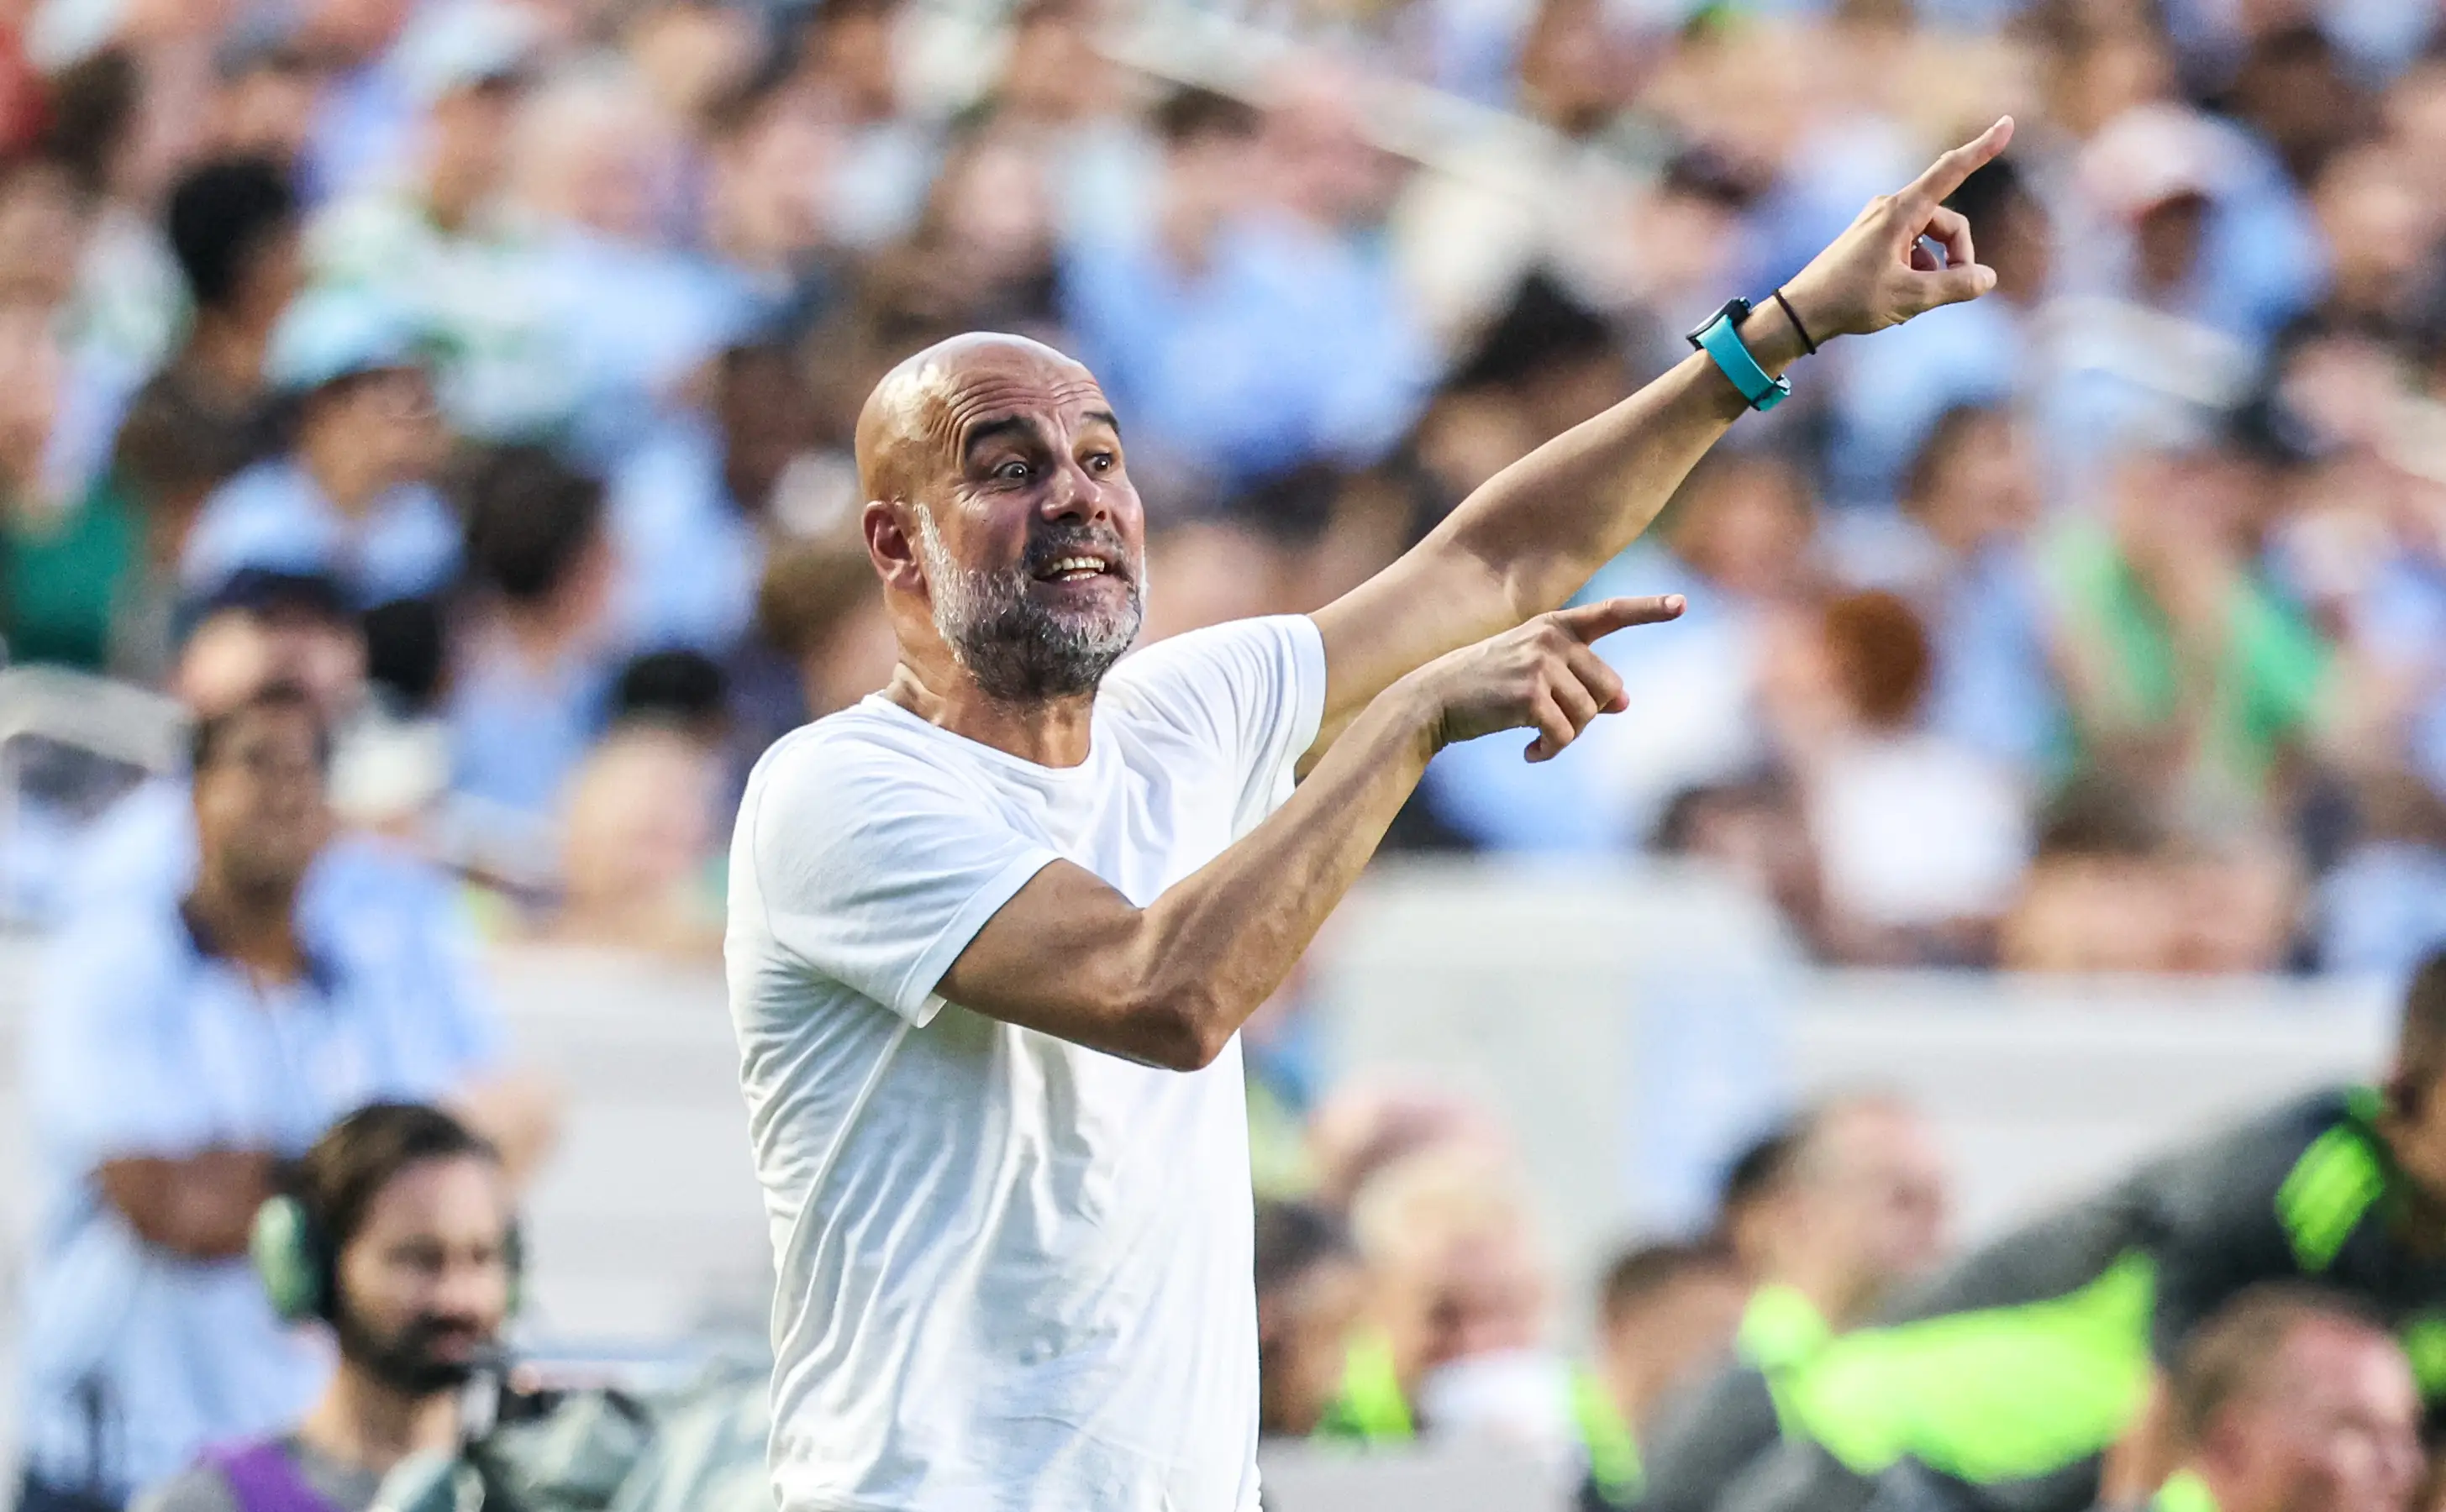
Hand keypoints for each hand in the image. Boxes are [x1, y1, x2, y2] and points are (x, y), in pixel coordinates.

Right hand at [1401, 595, 1684, 760]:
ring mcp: (1540, 665)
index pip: (1610, 613)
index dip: (1649, 609)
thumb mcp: (1532, 673)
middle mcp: (1550, 639)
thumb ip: (1578, 680)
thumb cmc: (1484, 687)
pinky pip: (1565, 736)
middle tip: (1554, 727)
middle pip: (1607, 688)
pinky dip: (1551, 752)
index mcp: (1554, 626)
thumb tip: (1626, 702)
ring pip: (1588, 716)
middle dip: (1587, 716)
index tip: (1682, 604)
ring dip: (1566, 737)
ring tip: (1538, 740)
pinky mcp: (1529, 696)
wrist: (1432, 699)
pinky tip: (1529, 754)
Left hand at [1781, 117, 2015, 341]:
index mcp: (1901, 210)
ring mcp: (1881, 223)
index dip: (1982, 149)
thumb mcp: (1911, 296)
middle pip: (1949, 224)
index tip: (2008, 123)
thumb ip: (1957, 286)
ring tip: (1909, 300)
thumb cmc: (1850, 300)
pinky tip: (1897, 299)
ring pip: (1932, 242)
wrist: (1801, 313)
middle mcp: (1891, 208)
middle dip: (1957, 257)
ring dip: (1934, 271)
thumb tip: (1988, 278)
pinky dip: (1916, 274)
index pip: (1951, 171)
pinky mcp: (1874, 240)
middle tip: (1949, 292)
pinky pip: (1912, 251)